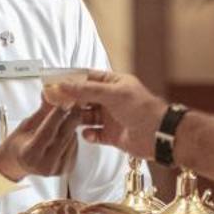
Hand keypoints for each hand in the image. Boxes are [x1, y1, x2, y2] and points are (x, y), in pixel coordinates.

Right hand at [0, 101, 79, 180]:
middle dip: (70, 115)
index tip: (63, 100)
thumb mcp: (27, 124)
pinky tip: (69, 128)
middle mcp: (44, 166)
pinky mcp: (66, 169)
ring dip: (73, 125)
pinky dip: (73, 135)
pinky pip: (74, 147)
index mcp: (29, 155)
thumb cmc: (19, 143)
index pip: (47, 131)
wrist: (18, 162)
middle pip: (63, 136)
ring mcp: (56, 169)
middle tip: (75, 101)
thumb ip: (42, 110)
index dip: (57, 114)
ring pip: (71, 140)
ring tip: (72, 112)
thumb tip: (50, 92)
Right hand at [44, 70, 164, 159]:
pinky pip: (94, 134)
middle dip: (70, 100)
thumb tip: (63, 85)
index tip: (54, 83)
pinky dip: (89, 135)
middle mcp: (111, 99)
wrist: (159, 134)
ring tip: (67, 119)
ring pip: (87, 116)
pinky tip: (87, 134)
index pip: (87, 78)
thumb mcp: (112, 94)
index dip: (70, 80)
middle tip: (55, 103)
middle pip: (84, 98)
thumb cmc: (142, 109)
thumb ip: (86, 90)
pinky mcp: (112, 135)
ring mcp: (111, 117)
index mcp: (113, 84)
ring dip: (77, 118)